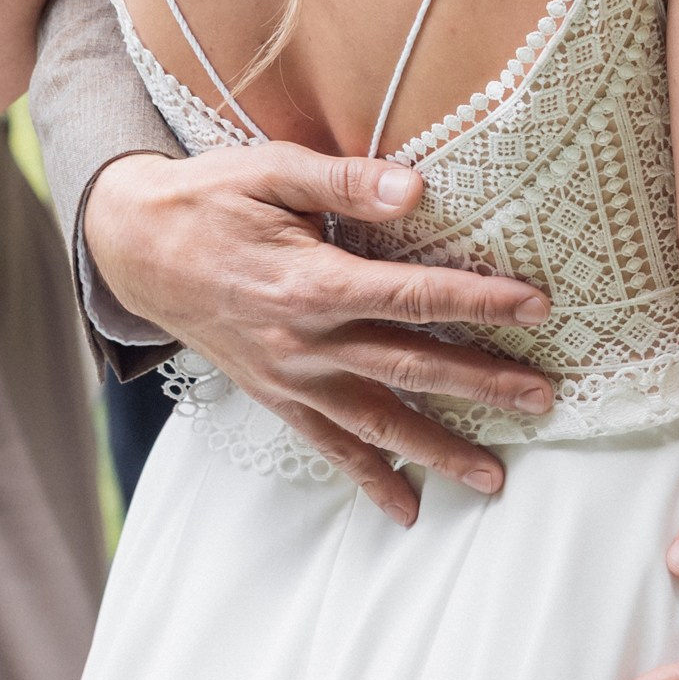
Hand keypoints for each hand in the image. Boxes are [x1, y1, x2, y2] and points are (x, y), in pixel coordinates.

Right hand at [85, 142, 556, 526]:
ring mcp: (289, 379)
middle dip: (482, 384)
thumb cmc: (209, 198)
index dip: (478, 300)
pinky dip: (368, 480)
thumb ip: (344, 180)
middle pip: (409, 367)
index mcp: (310, 283)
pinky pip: (328, 448)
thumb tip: (415, 187)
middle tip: (544, 397)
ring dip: (438, 450)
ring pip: (376, 423)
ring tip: (495, 477)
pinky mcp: (275, 397)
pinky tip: (407, 510)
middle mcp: (303, 342)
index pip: (412, 296)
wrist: (134, 249)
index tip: (536, 305)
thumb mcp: (270, 170)